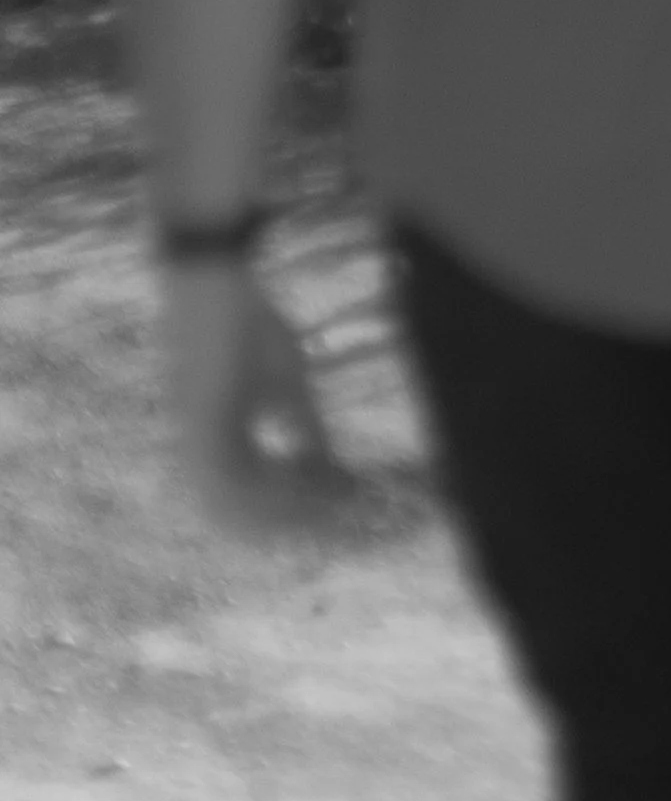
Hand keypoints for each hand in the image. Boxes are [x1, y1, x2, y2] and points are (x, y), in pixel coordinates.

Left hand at [161, 260, 351, 537]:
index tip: (344, 500)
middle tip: (343, 512)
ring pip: (240, 505)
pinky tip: (310, 474)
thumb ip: (303, 428)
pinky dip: (274, 485)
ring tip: (334, 496)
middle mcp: (198, 456)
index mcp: (216, 450)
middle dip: (295, 519)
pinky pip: (237, 477)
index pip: (253, 503)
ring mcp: (196, 442)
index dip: (298, 510)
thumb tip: (328, 468)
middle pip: (242, 517)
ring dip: (289, 507)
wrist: (212, 281)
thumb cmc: (249, 326)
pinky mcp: (202, 423)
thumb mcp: (288, 384)